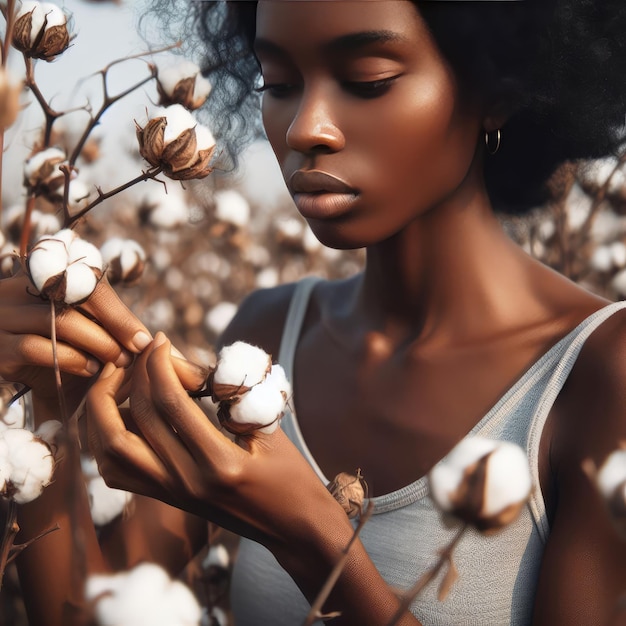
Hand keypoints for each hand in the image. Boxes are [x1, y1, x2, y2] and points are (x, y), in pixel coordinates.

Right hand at [0, 272, 151, 415]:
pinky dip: (70, 359)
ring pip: (59, 322)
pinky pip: (36, 347)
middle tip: (136, 352)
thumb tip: (150, 338)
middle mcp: (19, 289)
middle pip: (76, 299)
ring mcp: (4, 316)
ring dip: (97, 344)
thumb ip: (109, 322)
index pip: (87, 283)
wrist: (29, 378)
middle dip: (114, 328)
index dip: (119, 312)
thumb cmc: (68, 348)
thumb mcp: (88, 327)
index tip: (145, 339)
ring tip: (119, 361)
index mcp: (44, 274)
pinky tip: (90, 369)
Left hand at [86, 332, 350, 562]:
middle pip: (134, 420)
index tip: (162, 340)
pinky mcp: (166, 498)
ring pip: (111, 450)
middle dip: (131, 376)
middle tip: (140, 352)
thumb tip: (187, 363)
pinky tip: (119, 413)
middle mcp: (186, 482)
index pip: (171, 403)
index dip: (160, 364)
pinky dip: (106, 438)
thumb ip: (231, 396)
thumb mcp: (269, 429)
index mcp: (220, 463)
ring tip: (119, 378)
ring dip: (104, 408)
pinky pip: (117, 470)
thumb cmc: (290, 474)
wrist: (293, 528)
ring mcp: (171, 494)